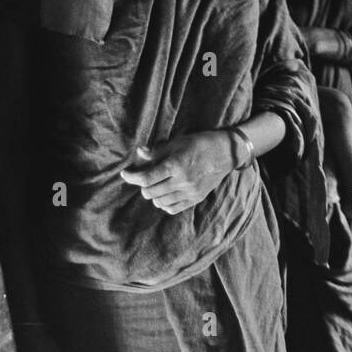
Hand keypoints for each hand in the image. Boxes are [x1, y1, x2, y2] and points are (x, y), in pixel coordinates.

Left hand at [119, 133, 234, 214]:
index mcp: (176, 165)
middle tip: (143, 177)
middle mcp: (182, 181)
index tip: (125, 173)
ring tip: (155, 185)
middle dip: (142, 185)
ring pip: (159, 201)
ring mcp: (190, 192)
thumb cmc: (199, 144)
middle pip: (150, 192)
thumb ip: (157, 151)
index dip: (132, 177)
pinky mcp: (195, 198)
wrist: (226, 153)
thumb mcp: (177, 143)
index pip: (146, 178)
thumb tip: (139, 153)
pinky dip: (164, 203)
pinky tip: (164, 194)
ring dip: (153, 194)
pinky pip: (172, 208)